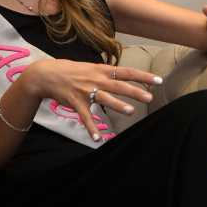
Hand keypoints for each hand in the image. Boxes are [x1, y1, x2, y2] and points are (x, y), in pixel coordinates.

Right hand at [21, 60, 161, 140]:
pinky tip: (98, 139)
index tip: (159, 80)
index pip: (127, 71)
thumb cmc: (72, 70)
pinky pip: (85, 116)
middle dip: (135, 92)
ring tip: (130, 112)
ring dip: (117, 105)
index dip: (143, 76)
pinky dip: (91, 128)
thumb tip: (124, 76)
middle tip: (150, 98)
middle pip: (119, 85)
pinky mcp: (75, 102)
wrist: (47, 74)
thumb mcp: (92, 67)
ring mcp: (86, 90)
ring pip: (105, 98)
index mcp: (102, 70)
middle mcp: (96, 79)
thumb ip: (107, 73)